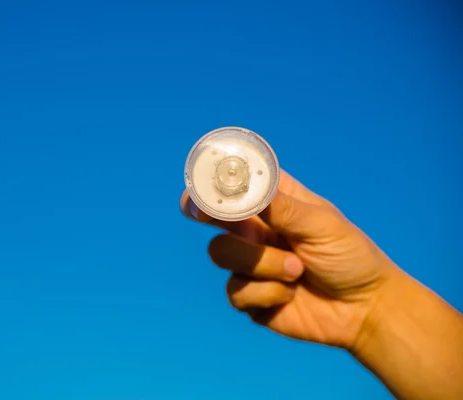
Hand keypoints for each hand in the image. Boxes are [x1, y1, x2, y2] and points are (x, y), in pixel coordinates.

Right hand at [180, 170, 396, 349]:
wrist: (364, 309)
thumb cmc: (349, 256)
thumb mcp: (321, 224)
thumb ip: (282, 208)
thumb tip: (247, 187)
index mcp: (274, 204)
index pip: (237, 185)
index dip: (215, 181)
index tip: (203, 183)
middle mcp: (256, 230)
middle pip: (212, 216)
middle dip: (202, 213)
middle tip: (201, 215)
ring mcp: (250, 263)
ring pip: (221, 253)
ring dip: (260, 263)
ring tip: (296, 270)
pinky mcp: (250, 296)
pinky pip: (236, 291)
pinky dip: (266, 292)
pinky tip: (290, 295)